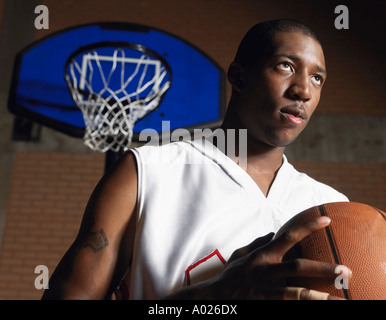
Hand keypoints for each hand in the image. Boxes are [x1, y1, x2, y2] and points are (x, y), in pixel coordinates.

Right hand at [208, 216, 349, 299]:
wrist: (213, 296)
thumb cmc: (229, 275)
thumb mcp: (240, 255)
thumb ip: (257, 243)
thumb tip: (273, 232)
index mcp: (262, 255)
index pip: (288, 236)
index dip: (308, 226)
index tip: (327, 219)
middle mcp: (265, 269)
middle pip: (298, 265)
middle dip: (323, 267)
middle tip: (346, 270)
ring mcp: (264, 286)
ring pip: (294, 288)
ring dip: (318, 292)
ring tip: (339, 295)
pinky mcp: (262, 300)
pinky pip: (285, 302)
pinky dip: (303, 302)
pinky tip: (318, 303)